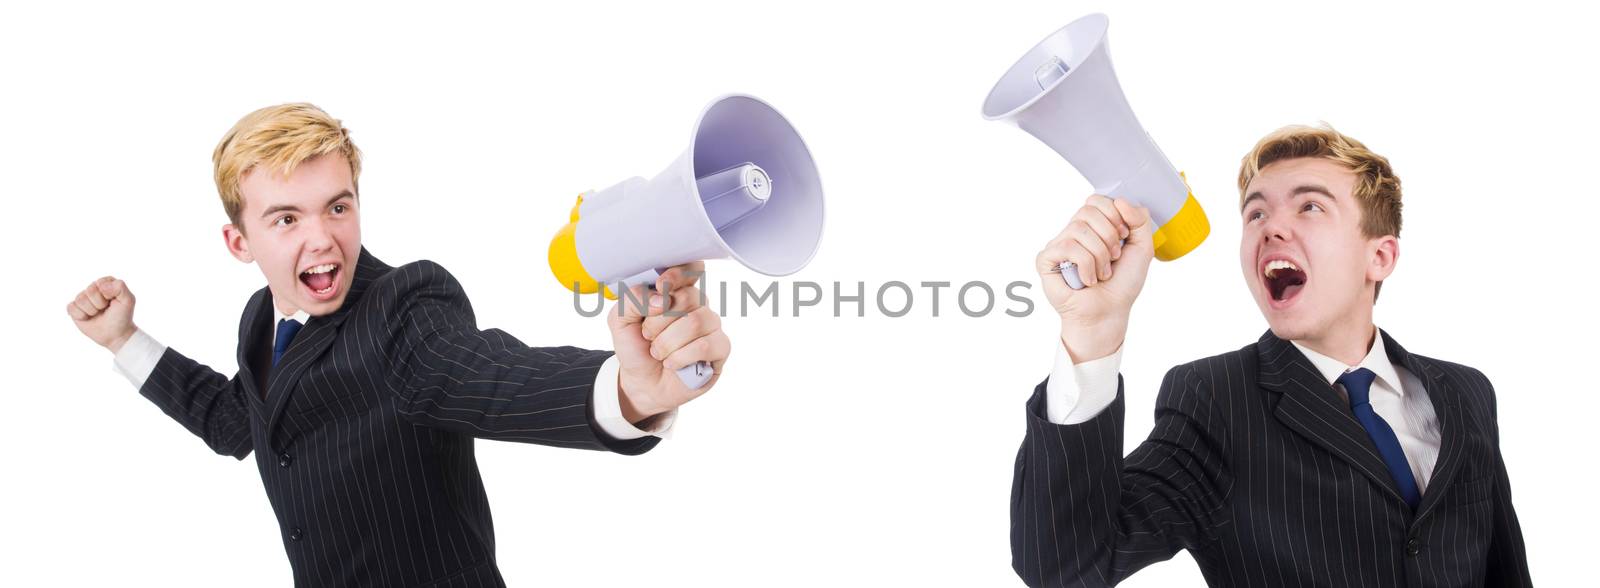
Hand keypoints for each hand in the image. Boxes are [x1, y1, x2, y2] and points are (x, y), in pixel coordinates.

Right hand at [67, 276, 137, 352]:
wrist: (115, 334)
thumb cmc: (122, 316)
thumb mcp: (128, 301)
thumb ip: (121, 287)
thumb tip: (101, 286)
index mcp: (107, 282)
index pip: (101, 283)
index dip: (108, 295)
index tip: (113, 302)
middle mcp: (94, 288)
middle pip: (90, 291)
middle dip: (99, 304)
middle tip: (105, 309)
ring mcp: (83, 298)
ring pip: (80, 299)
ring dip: (91, 310)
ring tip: (98, 314)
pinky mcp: (74, 308)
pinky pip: (71, 307)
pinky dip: (81, 316)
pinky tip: (88, 318)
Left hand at [607, 262, 730, 422]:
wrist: (642, 383)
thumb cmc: (636, 347)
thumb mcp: (620, 320)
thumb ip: (632, 300)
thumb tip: (661, 298)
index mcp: (677, 291)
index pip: (691, 268)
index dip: (678, 274)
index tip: (660, 285)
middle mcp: (698, 305)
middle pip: (690, 297)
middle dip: (660, 320)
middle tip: (647, 334)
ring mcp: (712, 326)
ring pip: (697, 321)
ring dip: (668, 341)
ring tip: (658, 353)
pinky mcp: (720, 349)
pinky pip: (706, 345)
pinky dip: (681, 356)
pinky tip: (672, 364)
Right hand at [1036, 195, 1154, 362]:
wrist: (1109, 313)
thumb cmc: (1121, 284)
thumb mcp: (1142, 248)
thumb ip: (1140, 219)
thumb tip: (1119, 201)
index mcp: (1093, 226)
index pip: (1097, 200)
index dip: (1114, 215)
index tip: (1123, 237)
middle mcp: (1074, 232)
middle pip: (1088, 211)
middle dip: (1109, 236)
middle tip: (1114, 258)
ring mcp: (1058, 245)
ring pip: (1078, 230)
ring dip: (1099, 255)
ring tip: (1102, 273)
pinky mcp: (1046, 259)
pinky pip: (1067, 247)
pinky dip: (1085, 265)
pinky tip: (1088, 280)